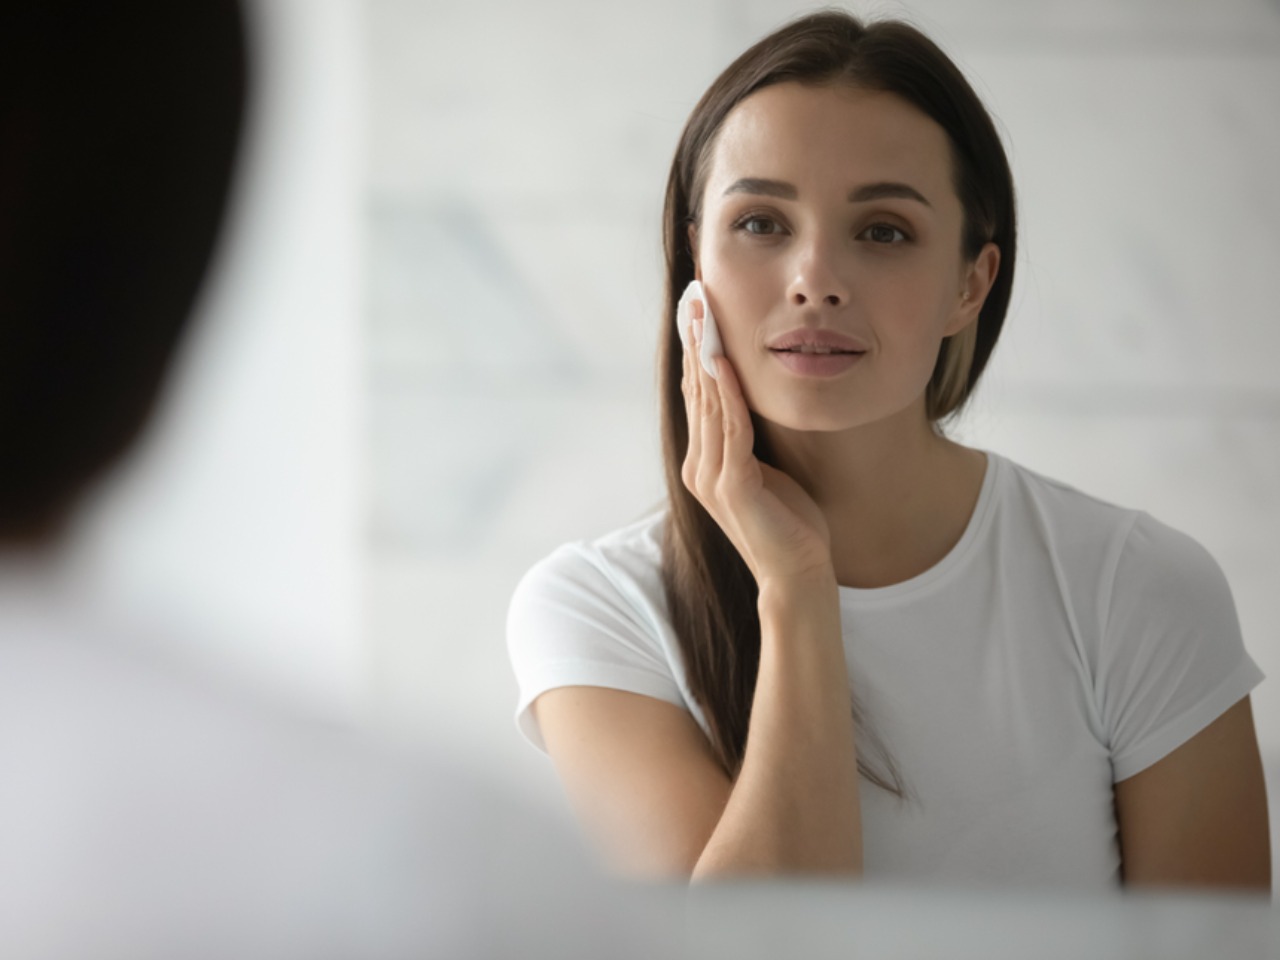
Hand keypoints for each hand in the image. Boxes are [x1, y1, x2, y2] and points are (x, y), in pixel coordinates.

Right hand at [681, 308, 833, 587]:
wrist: (798, 576)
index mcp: (703, 463)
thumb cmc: (791, 525)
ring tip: (703, 316)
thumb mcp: (767, 472)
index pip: (697, 397)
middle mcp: (698, 468)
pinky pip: (730, 428)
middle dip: (694, 342)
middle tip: (693, 297)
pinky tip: (725, 362)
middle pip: (695, 392)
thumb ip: (750, 441)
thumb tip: (752, 403)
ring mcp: (711, 478)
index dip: (695, 352)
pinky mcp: (732, 487)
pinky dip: (727, 393)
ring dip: (705, 356)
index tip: (697, 311)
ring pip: (707, 404)